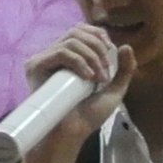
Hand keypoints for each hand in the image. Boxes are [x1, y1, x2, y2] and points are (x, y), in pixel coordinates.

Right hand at [24, 25, 132, 156]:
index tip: (110, 55)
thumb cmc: (88, 116)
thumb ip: (124, 70)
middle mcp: (55, 54)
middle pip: (77, 30)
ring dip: (91, 57)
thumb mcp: (113, 90)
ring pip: (71, 40)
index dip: (99, 36)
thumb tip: (126, 46)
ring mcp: (44, 59)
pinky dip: (78, 61)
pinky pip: (60, 52)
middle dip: (98, 47)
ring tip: (98, 79)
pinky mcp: (35, 66)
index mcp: (70, 55)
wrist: (71, 133)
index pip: (82, 30)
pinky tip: (86, 77)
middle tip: (105, 72)